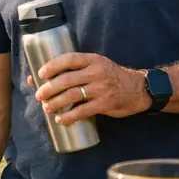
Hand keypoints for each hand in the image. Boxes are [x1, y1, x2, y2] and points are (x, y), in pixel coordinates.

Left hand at [29, 52, 149, 124]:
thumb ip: (75, 70)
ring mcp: (102, 89)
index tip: (40, 74)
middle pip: (67, 79)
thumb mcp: (96, 66)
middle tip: (39, 95)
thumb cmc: (110, 77)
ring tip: (46, 107)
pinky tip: (60, 119)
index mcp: (93, 60)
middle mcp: (97, 73)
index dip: (52, 65)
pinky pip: (83, 111)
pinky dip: (69, 116)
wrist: (139, 89)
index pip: (69, 59)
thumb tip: (40, 77)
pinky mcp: (105, 104)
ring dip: (56, 102)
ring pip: (72, 95)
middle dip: (49, 88)